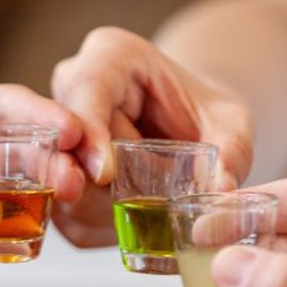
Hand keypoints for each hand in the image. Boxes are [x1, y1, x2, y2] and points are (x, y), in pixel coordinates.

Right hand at [50, 27, 252, 246]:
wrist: (188, 128)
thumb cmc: (205, 115)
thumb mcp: (230, 123)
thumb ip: (230, 150)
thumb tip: (221, 189)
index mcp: (112, 58)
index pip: (87, 88)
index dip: (90, 132)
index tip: (104, 173)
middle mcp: (72, 90)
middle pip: (65, 142)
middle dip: (86, 182)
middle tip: (119, 208)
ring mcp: (57, 133)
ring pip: (59, 183)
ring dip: (101, 211)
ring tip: (148, 214)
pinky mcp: (56, 175)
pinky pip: (65, 214)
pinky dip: (98, 228)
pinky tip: (132, 224)